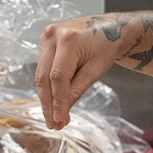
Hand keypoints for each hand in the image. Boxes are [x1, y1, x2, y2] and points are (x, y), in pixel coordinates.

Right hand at [35, 15, 126, 129]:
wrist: (112, 28)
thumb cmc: (108, 46)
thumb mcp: (96, 70)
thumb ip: (76, 90)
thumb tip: (61, 113)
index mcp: (69, 40)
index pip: (58, 78)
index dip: (57, 102)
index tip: (59, 121)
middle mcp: (53, 35)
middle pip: (44, 77)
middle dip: (48, 104)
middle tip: (53, 124)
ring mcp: (47, 36)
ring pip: (41, 74)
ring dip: (46, 97)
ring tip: (53, 118)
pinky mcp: (45, 40)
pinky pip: (43, 67)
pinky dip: (48, 86)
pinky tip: (53, 102)